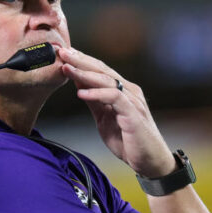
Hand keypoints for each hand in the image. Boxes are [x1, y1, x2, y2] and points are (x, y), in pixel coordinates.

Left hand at [57, 47, 175, 177]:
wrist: (150, 161)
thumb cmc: (129, 141)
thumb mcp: (105, 118)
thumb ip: (95, 101)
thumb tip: (78, 85)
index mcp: (122, 91)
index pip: (99, 70)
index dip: (81, 61)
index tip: (62, 53)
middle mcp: (129, 91)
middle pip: (102, 69)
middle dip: (80, 60)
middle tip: (61, 51)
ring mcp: (132, 100)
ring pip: (107, 80)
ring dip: (84, 73)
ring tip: (67, 68)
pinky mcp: (133, 113)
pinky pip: (114, 97)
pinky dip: (97, 93)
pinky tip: (81, 93)